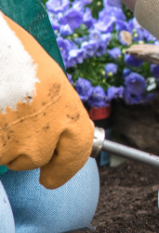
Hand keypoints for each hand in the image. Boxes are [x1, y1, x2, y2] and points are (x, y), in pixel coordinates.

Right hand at [0, 13, 93, 188]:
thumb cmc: (13, 54)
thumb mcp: (48, 79)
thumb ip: (56, 109)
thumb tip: (55, 131)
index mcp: (68, 113)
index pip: (76, 154)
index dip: (64, 168)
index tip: (52, 178)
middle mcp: (43, 136)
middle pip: (34, 158)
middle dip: (22, 145)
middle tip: (11, 116)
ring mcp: (12, 145)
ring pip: (6, 156)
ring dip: (2, 140)